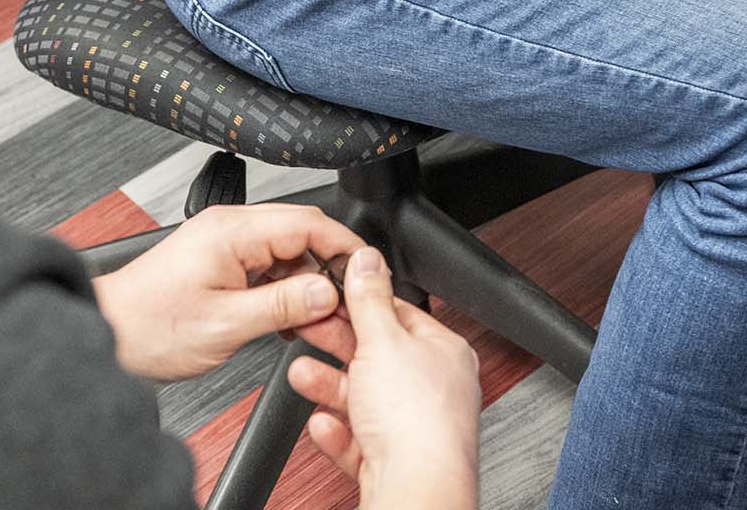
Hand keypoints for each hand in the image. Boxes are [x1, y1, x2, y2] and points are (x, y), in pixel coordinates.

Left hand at [90, 204, 364, 381]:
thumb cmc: (149, 327)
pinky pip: (268, 266)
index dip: (346, 247)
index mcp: (233, 231)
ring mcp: (224, 243)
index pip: (309, 221)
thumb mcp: (226, 325)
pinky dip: (285, 290)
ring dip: (307, 283)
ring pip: (287, 251)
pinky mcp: (219, 260)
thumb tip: (328, 291)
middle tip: (345, 304)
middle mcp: (230, 228)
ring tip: (315, 321)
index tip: (367, 273)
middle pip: (302, 232)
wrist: (107, 333)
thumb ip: (283, 305)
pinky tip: (288, 320)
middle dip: (330, 267)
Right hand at [286, 246, 480, 509]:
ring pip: (363, 400)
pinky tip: (322, 423)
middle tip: (307, 329)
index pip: (399, 315)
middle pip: (377, 358)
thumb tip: (367, 260)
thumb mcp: (383, 340)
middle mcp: (434, 391)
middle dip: (336, 345)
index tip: (330, 296)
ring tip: (302, 374)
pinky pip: (358, 440)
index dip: (361, 304)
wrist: (414, 490)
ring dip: (329, 386)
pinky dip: (337, 431)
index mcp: (444, 353)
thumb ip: (370, 298)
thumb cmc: (416, 421)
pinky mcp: (392, 463)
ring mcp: (413, 430)